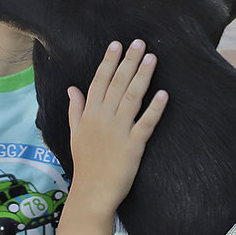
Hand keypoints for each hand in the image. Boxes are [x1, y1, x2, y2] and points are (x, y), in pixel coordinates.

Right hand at [67, 40, 167, 210]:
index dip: (109, 61)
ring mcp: (119, 131)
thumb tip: (72, 88)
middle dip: (129, 61)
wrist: (92, 192)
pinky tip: (163, 94)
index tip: (117, 44)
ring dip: (143, 76)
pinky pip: (146, 123)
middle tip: (140, 42)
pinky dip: (155, 109)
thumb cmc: (85, 163)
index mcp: (90, 114)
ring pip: (132, 98)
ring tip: (152, 58)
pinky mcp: (134, 145)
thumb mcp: (74, 133)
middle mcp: (103, 118)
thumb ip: (75, 109)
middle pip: (118, 84)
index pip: (99, 81)